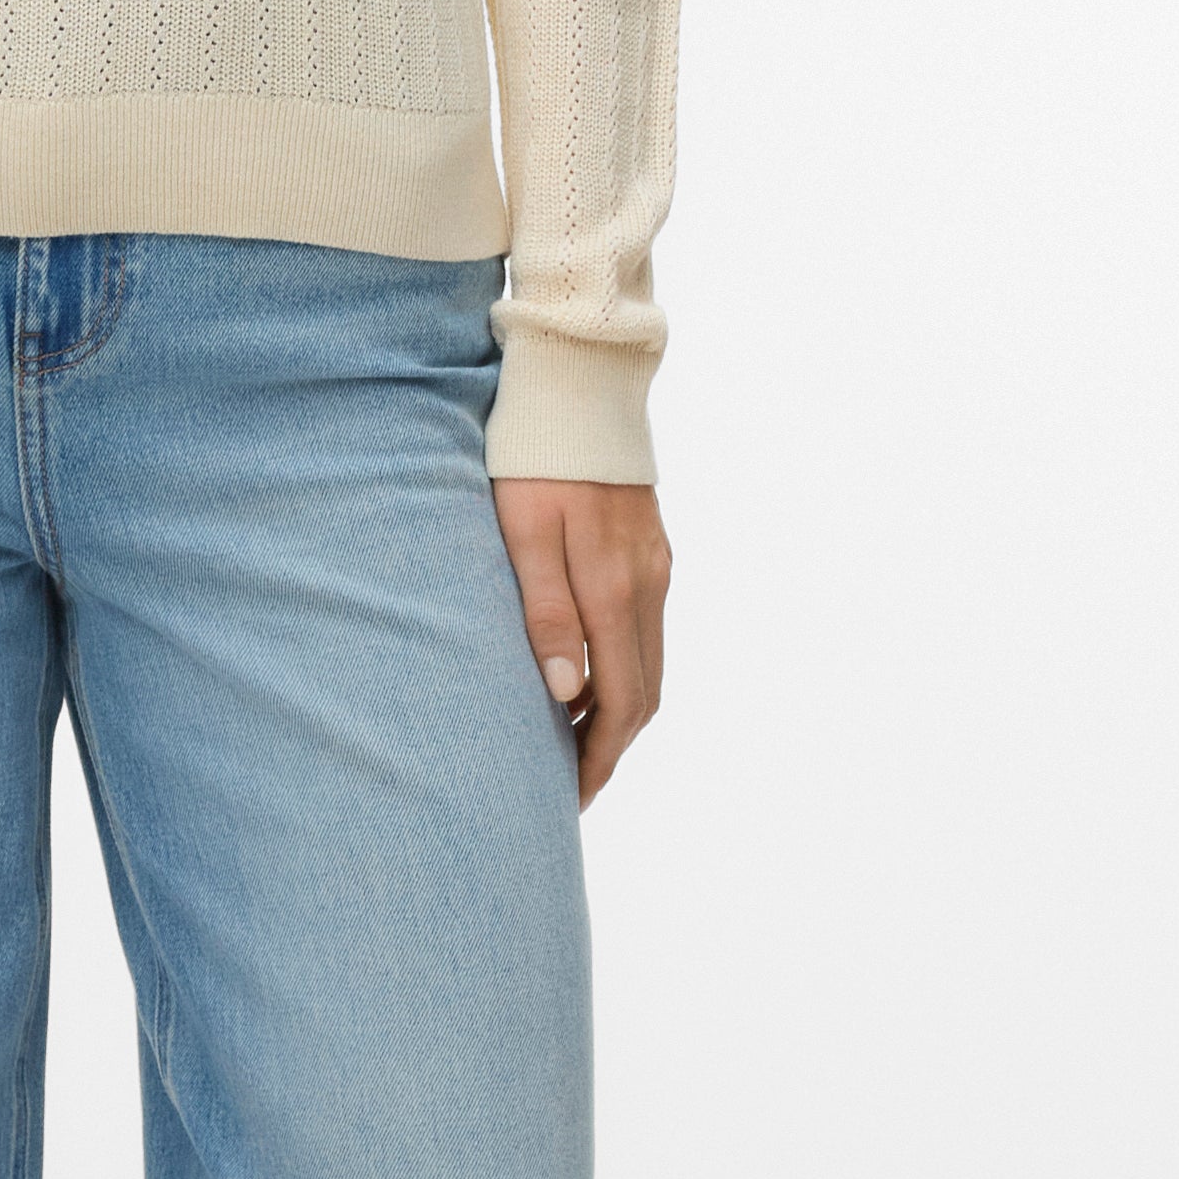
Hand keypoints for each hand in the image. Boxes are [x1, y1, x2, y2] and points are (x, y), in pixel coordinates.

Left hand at [492, 477, 668, 806]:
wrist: (579, 381)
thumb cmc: (533, 456)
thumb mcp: (521, 533)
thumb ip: (545, 614)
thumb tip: (567, 695)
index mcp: (613, 588)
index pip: (621, 701)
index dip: (598, 757)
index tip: (570, 797)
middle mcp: (647, 583)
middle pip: (644, 693)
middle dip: (611, 747)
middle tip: (569, 785)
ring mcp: (656, 565)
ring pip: (649, 663)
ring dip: (618, 710)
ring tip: (570, 741)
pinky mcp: (651, 548)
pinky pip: (646, 629)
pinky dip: (623, 669)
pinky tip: (584, 674)